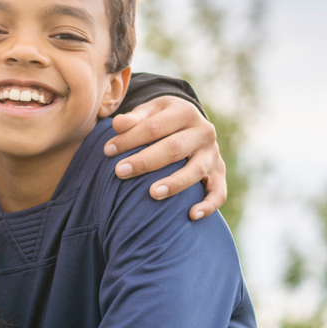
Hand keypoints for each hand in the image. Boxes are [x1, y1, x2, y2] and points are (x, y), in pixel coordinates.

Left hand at [104, 95, 226, 219]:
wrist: (189, 122)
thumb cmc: (160, 120)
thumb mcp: (149, 112)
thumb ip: (134, 118)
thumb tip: (118, 124)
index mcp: (185, 112)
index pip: (154, 127)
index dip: (130, 139)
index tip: (107, 150)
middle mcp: (203, 132)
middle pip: (174, 148)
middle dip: (145, 161)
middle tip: (120, 172)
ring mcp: (213, 154)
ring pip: (196, 170)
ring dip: (175, 183)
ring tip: (152, 194)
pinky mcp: (219, 173)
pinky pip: (218, 192)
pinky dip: (209, 205)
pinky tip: (192, 215)